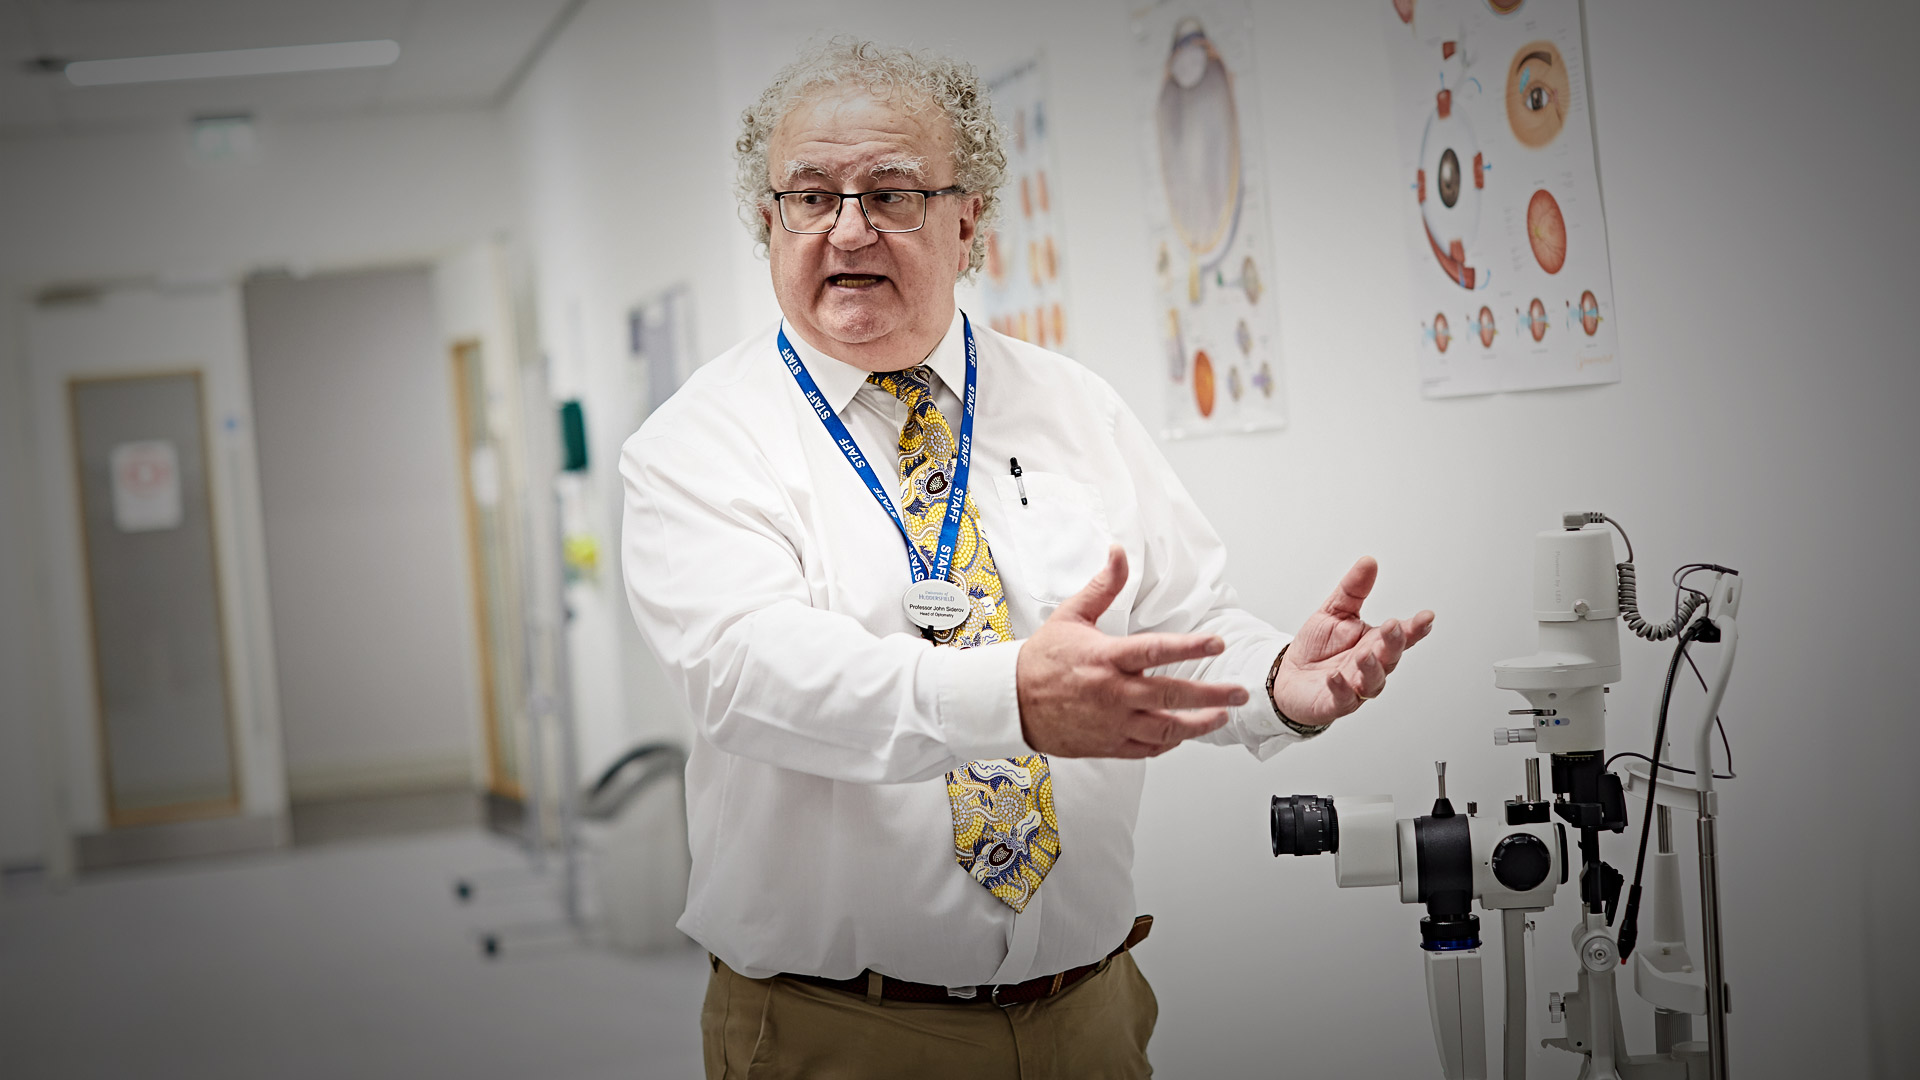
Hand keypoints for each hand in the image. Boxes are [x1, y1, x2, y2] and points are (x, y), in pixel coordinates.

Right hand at [1015, 545, 1248, 757]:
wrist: (1012, 702)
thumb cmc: (1042, 659)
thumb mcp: (1071, 615)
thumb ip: (1104, 586)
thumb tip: (1119, 552)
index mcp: (1106, 658)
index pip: (1155, 651)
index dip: (1190, 646)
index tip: (1217, 643)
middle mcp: (1113, 693)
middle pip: (1171, 695)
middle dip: (1211, 695)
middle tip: (1239, 692)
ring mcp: (1112, 723)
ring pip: (1165, 728)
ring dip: (1199, 724)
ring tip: (1222, 717)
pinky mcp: (1108, 744)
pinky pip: (1147, 749)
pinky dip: (1169, 743)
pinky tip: (1184, 733)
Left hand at [1270, 556, 1434, 726]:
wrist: (1289, 675)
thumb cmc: (1317, 646)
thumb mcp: (1334, 611)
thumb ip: (1352, 589)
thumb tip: (1369, 562)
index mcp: (1374, 643)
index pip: (1401, 636)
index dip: (1415, 628)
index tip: (1426, 617)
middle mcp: (1370, 665)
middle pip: (1390, 657)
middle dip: (1393, 643)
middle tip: (1392, 627)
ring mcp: (1355, 687)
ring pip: (1372, 682)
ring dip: (1371, 669)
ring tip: (1364, 656)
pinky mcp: (1335, 702)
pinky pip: (1342, 699)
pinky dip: (1341, 689)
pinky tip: (1335, 678)